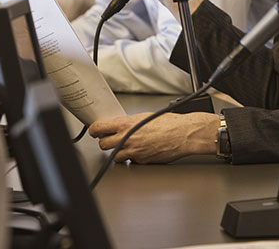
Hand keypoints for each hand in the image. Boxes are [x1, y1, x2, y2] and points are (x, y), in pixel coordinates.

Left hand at [88, 111, 218, 163]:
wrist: (183, 134)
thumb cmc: (170, 123)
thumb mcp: (146, 116)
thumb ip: (130, 122)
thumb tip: (120, 125)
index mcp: (127, 124)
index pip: (99, 128)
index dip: (94, 130)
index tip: (94, 130)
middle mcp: (127, 139)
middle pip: (103, 144)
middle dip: (105, 141)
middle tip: (111, 138)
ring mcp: (134, 153)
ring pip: (114, 156)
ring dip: (118, 152)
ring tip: (127, 145)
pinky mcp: (141, 162)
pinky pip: (130, 161)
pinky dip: (132, 157)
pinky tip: (141, 150)